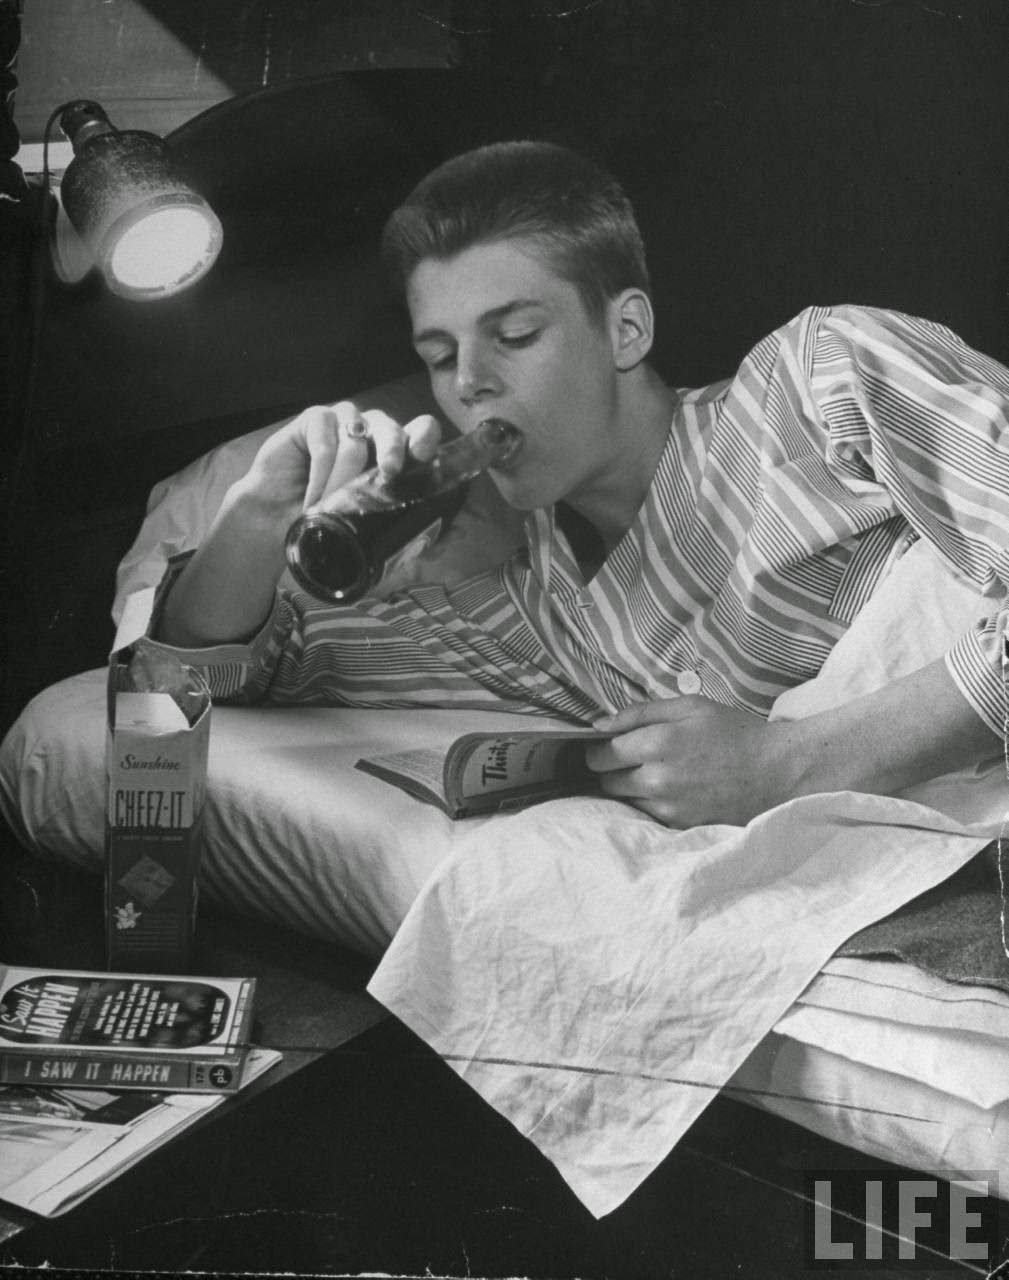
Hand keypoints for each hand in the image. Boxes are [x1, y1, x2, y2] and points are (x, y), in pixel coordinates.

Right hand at [240, 401, 442, 521]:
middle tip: (390, 472)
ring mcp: (343, 419)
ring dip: (343, 481)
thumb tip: (425, 543)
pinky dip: (320, 476)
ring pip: (355, 441)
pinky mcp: (315, 418)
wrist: (275, 518)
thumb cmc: (324, 520)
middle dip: (394, 449)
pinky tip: (312, 500)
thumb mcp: (362, 526)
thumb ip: (390, 524)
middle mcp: (372, 430)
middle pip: (391, 428)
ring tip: (328, 510)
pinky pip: (324, 443)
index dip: (424, 438)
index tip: (425, 457)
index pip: (419, 432)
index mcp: (393, 451)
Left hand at [586, 697, 796, 827]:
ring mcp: (669, 808)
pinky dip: (651, 803)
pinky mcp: (680, 826)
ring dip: (629, 787)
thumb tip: (599, 726)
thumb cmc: (734, 733)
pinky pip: (648, 815)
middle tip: (633, 757)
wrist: (777, 771)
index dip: (598, 749)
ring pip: (624, 801)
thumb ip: (639, 713)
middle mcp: (658, 780)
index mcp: (657, 744)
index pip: (600, 755)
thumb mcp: (689, 707)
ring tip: (655, 772)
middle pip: (606, 782)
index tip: (608, 745)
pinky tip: (672, 789)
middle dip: (612, 769)